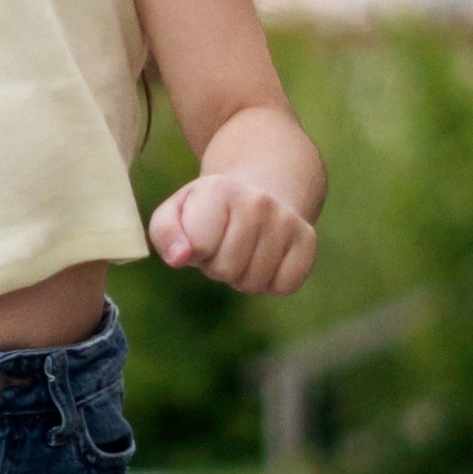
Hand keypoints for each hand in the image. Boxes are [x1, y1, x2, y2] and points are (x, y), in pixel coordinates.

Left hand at [147, 170, 317, 297]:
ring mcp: (286, 220)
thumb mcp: (176, 212)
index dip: (195, 251)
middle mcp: (258, 202)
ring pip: (254, 282)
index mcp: (219, 190)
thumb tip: (179, 259)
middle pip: (226, 269)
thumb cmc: (209, 210)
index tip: (200, 236)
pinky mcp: (307, 239)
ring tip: (243, 250)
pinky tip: (266, 258)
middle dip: (217, 266)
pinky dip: (271, 283)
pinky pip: (284, 286)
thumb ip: (165, 234)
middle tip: (223, 245)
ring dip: (243, 276)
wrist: (261, 188)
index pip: (199, 247)